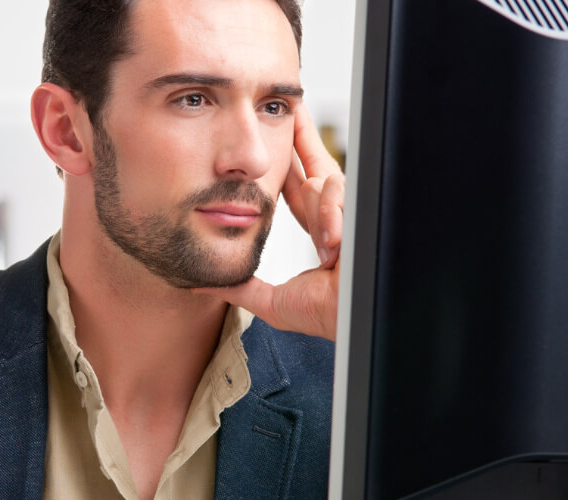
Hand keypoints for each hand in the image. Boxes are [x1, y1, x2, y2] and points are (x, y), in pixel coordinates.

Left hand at [197, 104, 345, 339]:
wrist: (361, 328)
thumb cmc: (327, 319)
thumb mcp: (273, 303)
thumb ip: (239, 288)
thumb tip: (199, 284)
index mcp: (320, 232)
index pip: (301, 186)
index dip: (290, 160)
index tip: (276, 132)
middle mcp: (338, 217)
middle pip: (318, 165)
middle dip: (304, 135)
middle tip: (291, 103)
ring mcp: (355, 214)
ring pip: (329, 183)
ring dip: (324, 211)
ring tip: (329, 250)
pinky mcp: (368, 214)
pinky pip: (344, 197)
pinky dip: (336, 219)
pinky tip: (336, 244)